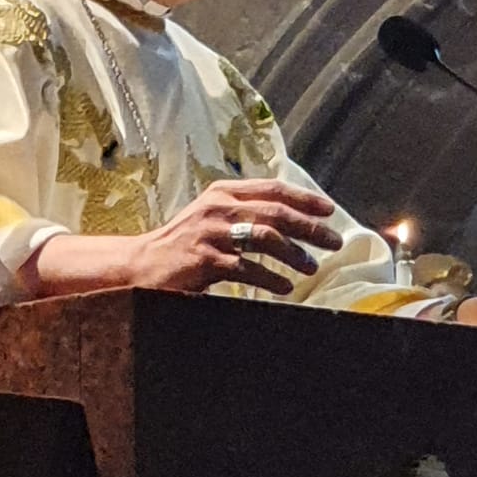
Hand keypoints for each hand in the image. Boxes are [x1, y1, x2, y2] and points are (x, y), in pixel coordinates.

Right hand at [20, 179, 341, 301]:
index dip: (305, 198)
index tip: (330, 211)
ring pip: (266, 237)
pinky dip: (271, 279)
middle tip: (334, 242)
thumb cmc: (184, 243)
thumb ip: (243, 210)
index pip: (272, 188)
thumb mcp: (212, 216)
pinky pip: (248, 268)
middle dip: (310, 228)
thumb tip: (290, 217)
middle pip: (276, 212)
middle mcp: (218, 206)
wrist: (143, 265)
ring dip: (295, 254)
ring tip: (311, 268)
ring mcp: (211, 232)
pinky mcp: (205, 259)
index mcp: (222, 191)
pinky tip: (284, 288)